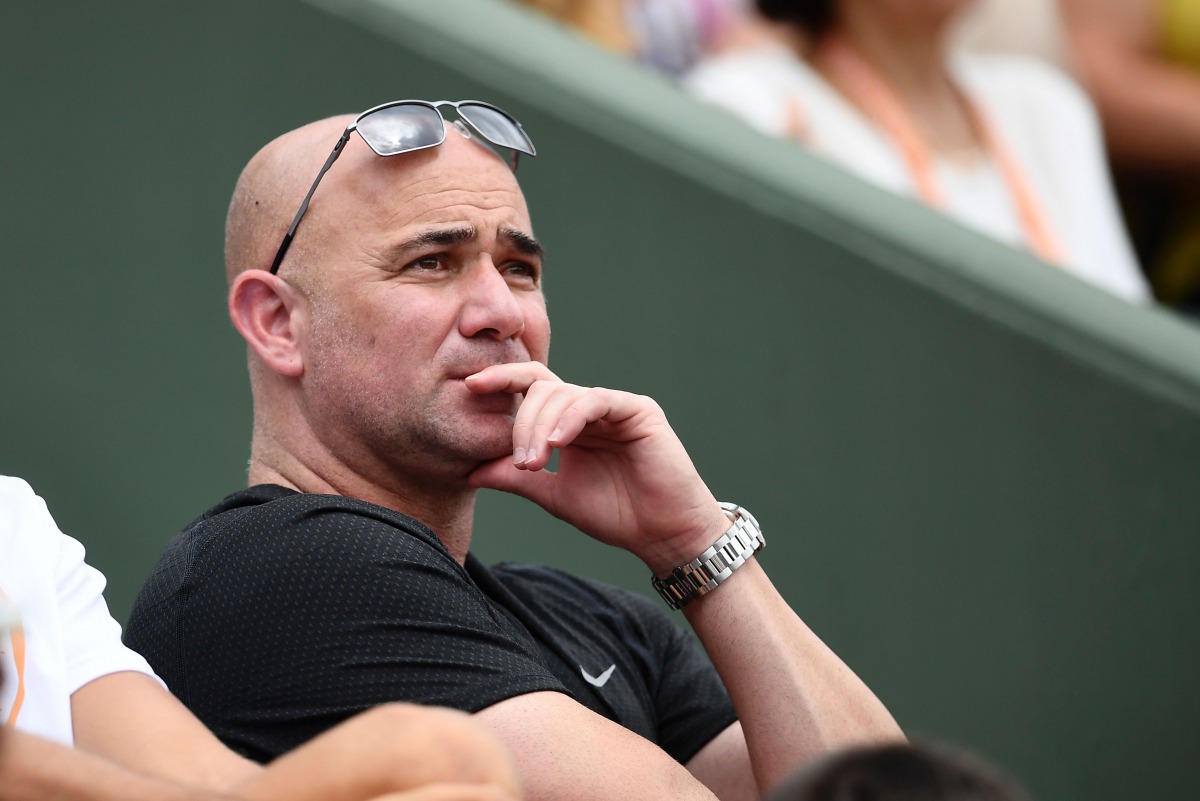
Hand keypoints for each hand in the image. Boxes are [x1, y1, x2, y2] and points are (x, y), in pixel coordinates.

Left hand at [464, 362, 729, 572]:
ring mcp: (614, 406)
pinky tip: (559, 442)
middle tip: (521, 462)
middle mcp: (589, 409)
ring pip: (564, 394)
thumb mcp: (553, 494)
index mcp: (569, 423)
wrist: (662, 534)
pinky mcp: (637, 410)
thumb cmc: (616, 514)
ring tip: (536, 463)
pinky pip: (595, 401)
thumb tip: (468, 471)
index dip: (501, 381)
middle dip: (522, 423)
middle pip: (542, 388)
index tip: (470, 389)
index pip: (531, 389)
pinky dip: (572, 418)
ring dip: (541, 427)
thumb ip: (515, 477)